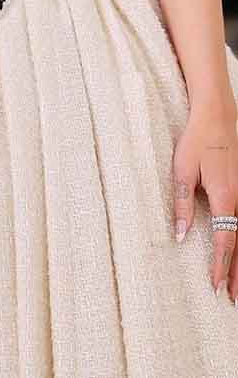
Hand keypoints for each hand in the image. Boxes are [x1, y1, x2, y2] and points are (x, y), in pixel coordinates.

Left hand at [172, 100, 237, 299]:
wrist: (216, 116)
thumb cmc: (196, 141)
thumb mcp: (182, 170)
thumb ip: (182, 203)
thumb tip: (181, 235)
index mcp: (225, 197)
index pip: (225, 241)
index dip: (221, 266)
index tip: (216, 286)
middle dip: (237, 273)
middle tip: (231, 298)